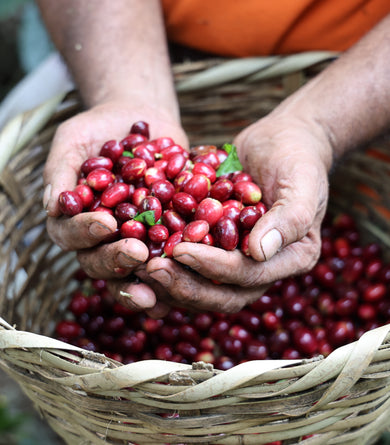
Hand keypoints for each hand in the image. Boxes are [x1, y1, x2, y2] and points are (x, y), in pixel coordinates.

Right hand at [43, 99, 187, 312]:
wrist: (141, 120)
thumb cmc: (99, 129)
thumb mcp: (74, 140)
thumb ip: (61, 171)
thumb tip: (51, 206)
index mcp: (75, 220)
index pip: (71, 235)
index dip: (86, 233)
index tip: (105, 222)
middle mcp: (102, 238)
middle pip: (101, 262)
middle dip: (118, 260)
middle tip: (138, 253)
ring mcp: (134, 240)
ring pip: (134, 270)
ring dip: (147, 281)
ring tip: (161, 288)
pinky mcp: (165, 235)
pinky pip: (170, 256)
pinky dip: (179, 268)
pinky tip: (191, 273)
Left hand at [145, 111, 332, 312]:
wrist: (282, 140)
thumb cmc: (297, 158)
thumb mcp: (301, 182)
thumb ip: (289, 218)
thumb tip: (259, 252)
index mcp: (289, 259)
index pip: (248, 275)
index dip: (213, 267)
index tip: (180, 249)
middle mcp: (262, 268)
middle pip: (222, 293)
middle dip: (186, 285)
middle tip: (152, 269)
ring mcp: (237, 259)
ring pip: (201, 286)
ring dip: (170, 281)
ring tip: (139, 267)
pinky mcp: (216, 247)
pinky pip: (190, 264)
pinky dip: (166, 263)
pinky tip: (140, 253)